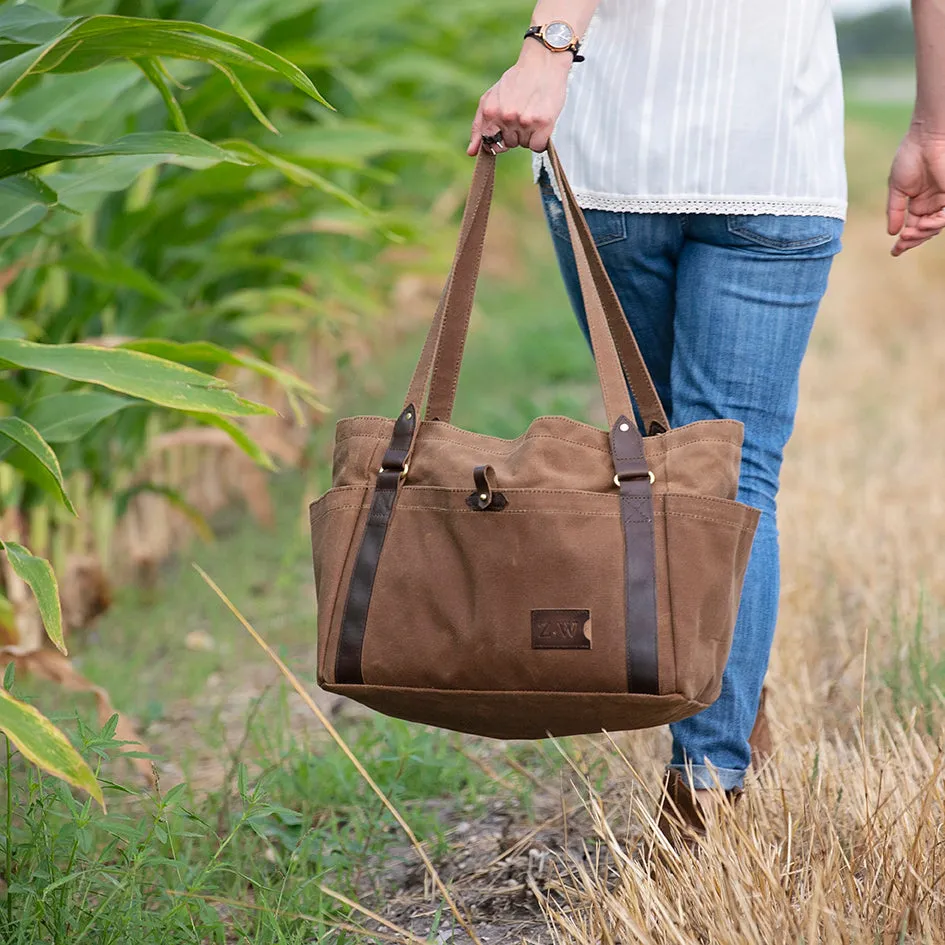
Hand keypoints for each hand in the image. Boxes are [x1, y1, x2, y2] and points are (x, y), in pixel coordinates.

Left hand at [466, 43, 570, 155]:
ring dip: (529, 134)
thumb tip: (471, 153)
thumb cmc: (516, 81)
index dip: (500, 138)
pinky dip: (541, 139)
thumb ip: (479, 126)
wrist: (543, 63)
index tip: (507, 128)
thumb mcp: (490, 99)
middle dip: (516, 133)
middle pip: (510, 145)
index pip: (491, 145)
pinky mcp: (543, 123)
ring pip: (525, 145)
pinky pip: (538, 146)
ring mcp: (525, 121)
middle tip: (523, 112)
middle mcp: (506, 118)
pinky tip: (541, 122)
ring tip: (532, 113)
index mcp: (491, 112)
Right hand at [887, 126, 944, 255]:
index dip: (905, 241)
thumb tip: (891, 232)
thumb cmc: (909, 157)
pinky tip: (921, 225)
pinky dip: (934, 224)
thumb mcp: (897, 189)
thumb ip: (894, 211)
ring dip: (921, 234)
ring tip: (908, 234)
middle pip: (925, 230)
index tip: (895, 251)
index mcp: (919, 202)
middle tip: (901, 245)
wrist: (925, 139)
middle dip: (913, 240)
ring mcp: (943, 199)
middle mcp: (933, 203)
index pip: (914, 226)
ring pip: (936, 227)